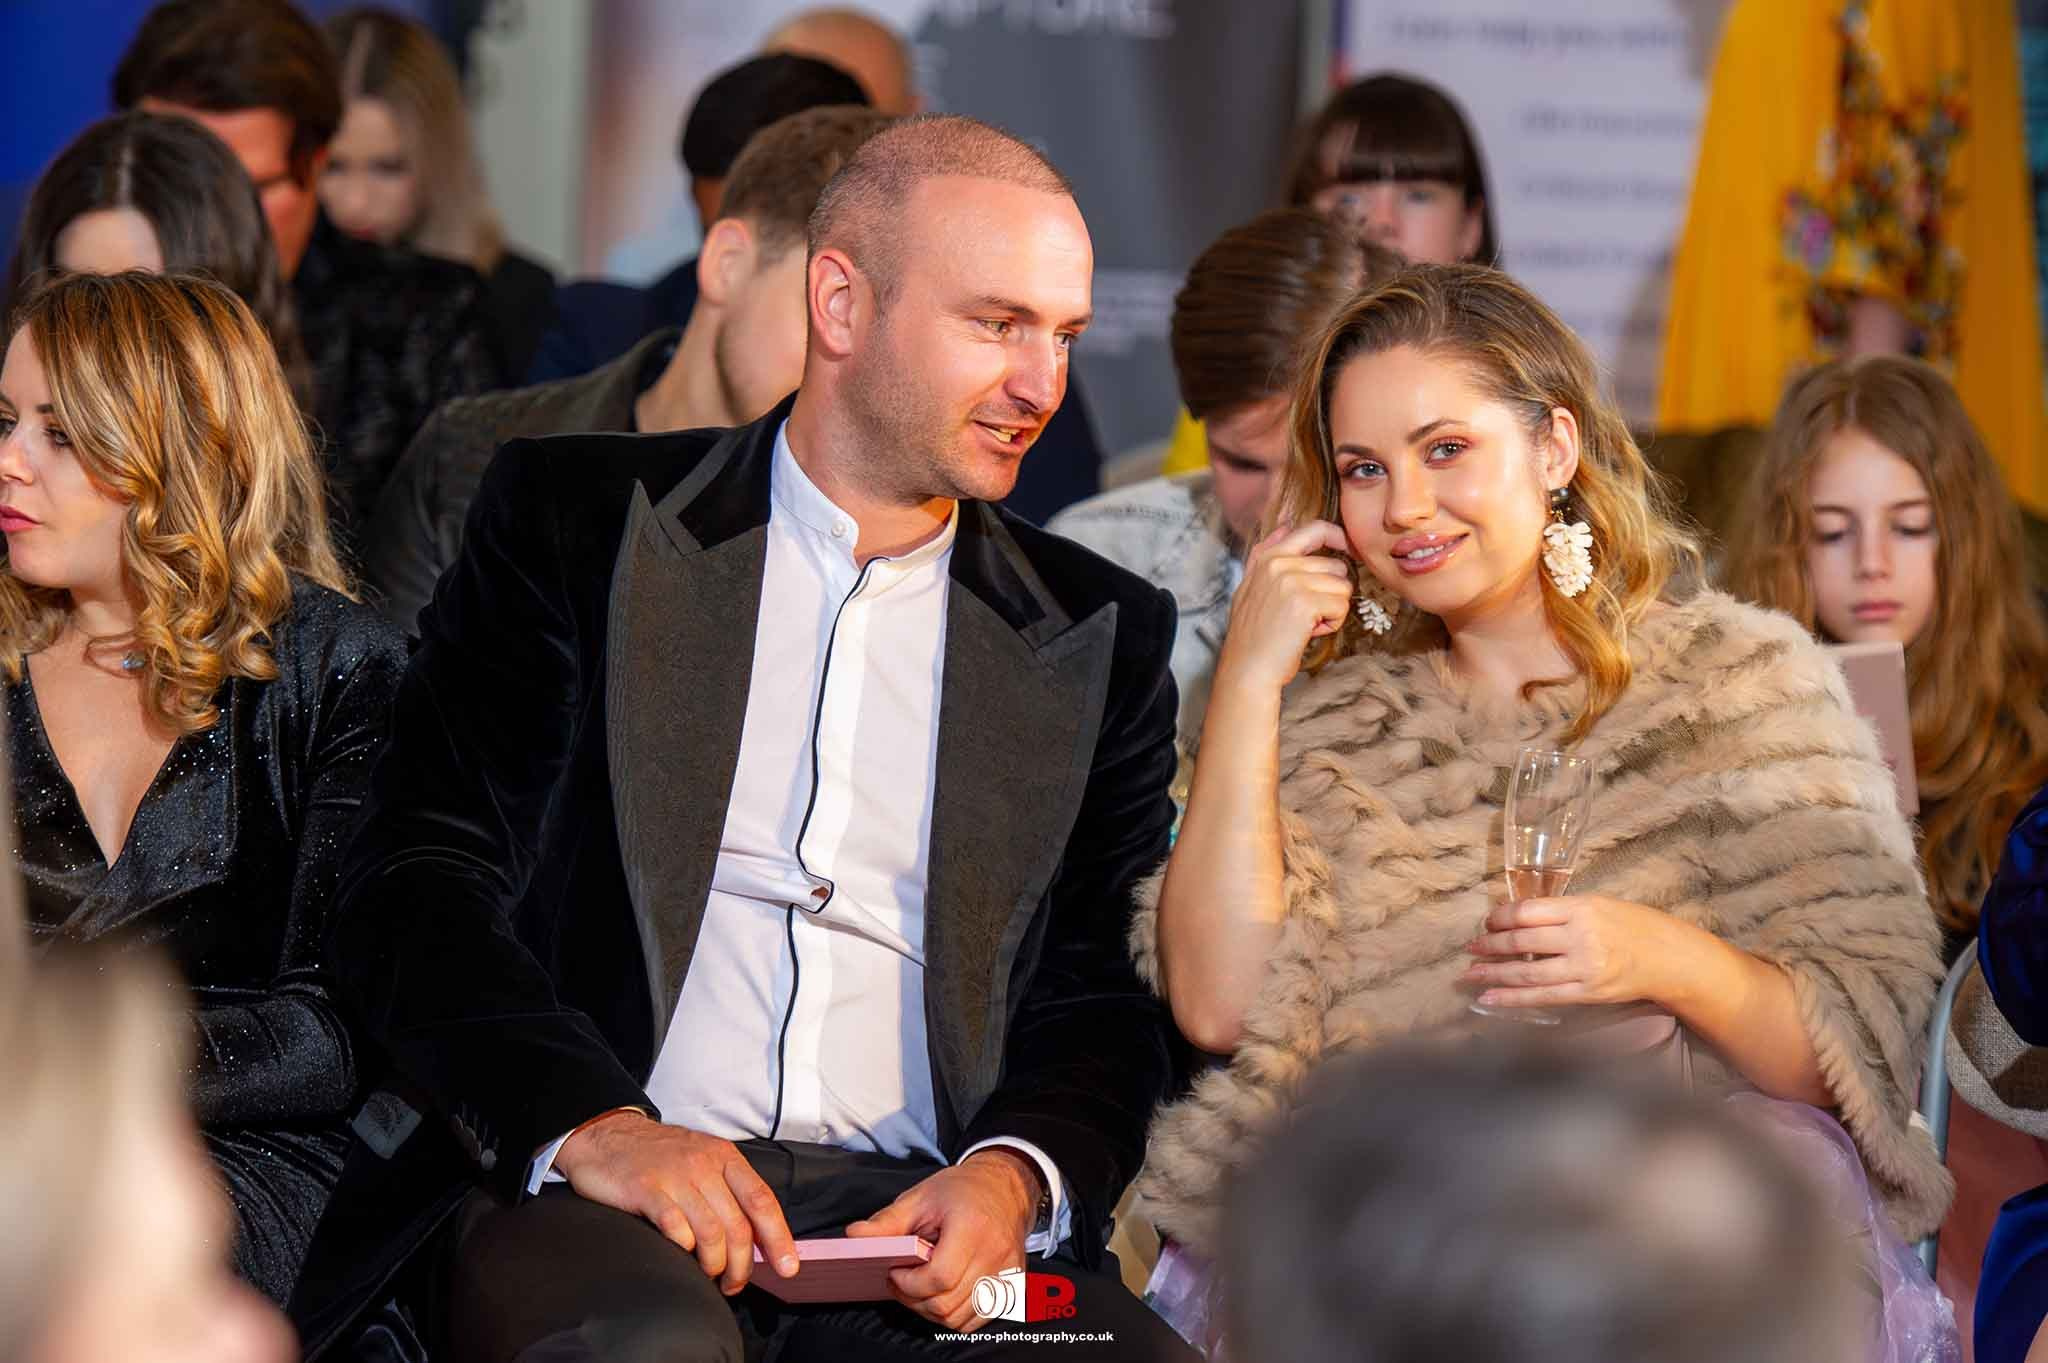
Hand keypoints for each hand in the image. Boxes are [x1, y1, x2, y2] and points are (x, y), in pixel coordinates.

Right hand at [552, 1110, 797, 1294]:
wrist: (606, 1134)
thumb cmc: (657, 1156)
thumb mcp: (701, 1160)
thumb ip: (727, 1192)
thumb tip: (755, 1238)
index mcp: (724, 1158)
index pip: (762, 1201)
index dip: (779, 1239)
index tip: (788, 1267)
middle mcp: (704, 1165)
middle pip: (738, 1226)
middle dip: (741, 1266)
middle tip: (733, 1284)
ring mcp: (674, 1177)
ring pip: (711, 1233)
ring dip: (713, 1266)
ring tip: (708, 1276)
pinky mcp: (645, 1190)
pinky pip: (675, 1229)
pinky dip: (683, 1251)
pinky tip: (680, 1257)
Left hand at [843, 1148, 1040, 1331]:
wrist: (1005, 1188)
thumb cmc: (961, 1190)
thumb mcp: (920, 1197)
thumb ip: (886, 1222)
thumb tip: (854, 1236)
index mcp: (972, 1227)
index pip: (939, 1277)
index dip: (909, 1283)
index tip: (894, 1272)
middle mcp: (995, 1253)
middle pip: (947, 1304)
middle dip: (914, 1300)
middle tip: (900, 1282)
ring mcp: (1007, 1273)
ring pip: (960, 1319)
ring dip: (931, 1311)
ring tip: (920, 1289)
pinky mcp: (1013, 1285)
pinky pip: (977, 1319)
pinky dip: (954, 1316)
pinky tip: (943, 1294)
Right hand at [1215, 520, 1355, 694]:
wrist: (1247, 670)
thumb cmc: (1252, 635)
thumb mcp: (1250, 587)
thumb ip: (1266, 554)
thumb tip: (1285, 526)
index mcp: (1268, 557)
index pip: (1314, 529)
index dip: (1338, 537)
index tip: (1348, 551)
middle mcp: (1279, 564)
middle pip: (1336, 566)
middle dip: (1330, 592)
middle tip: (1307, 614)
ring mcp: (1292, 581)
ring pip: (1342, 587)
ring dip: (1332, 610)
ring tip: (1306, 624)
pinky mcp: (1306, 603)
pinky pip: (1342, 607)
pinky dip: (1333, 624)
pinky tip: (1310, 633)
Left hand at [1463, 894, 1688, 1010]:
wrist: (1668, 958)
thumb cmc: (1633, 926)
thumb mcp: (1598, 905)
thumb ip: (1561, 912)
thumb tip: (1520, 919)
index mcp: (1580, 909)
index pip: (1527, 912)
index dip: (1501, 918)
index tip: (1488, 922)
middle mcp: (1579, 938)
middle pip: (1521, 942)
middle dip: (1490, 946)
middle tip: (1470, 948)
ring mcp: (1582, 968)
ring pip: (1526, 973)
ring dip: (1492, 974)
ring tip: (1470, 975)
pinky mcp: (1586, 993)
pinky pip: (1542, 996)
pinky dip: (1512, 999)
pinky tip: (1490, 999)